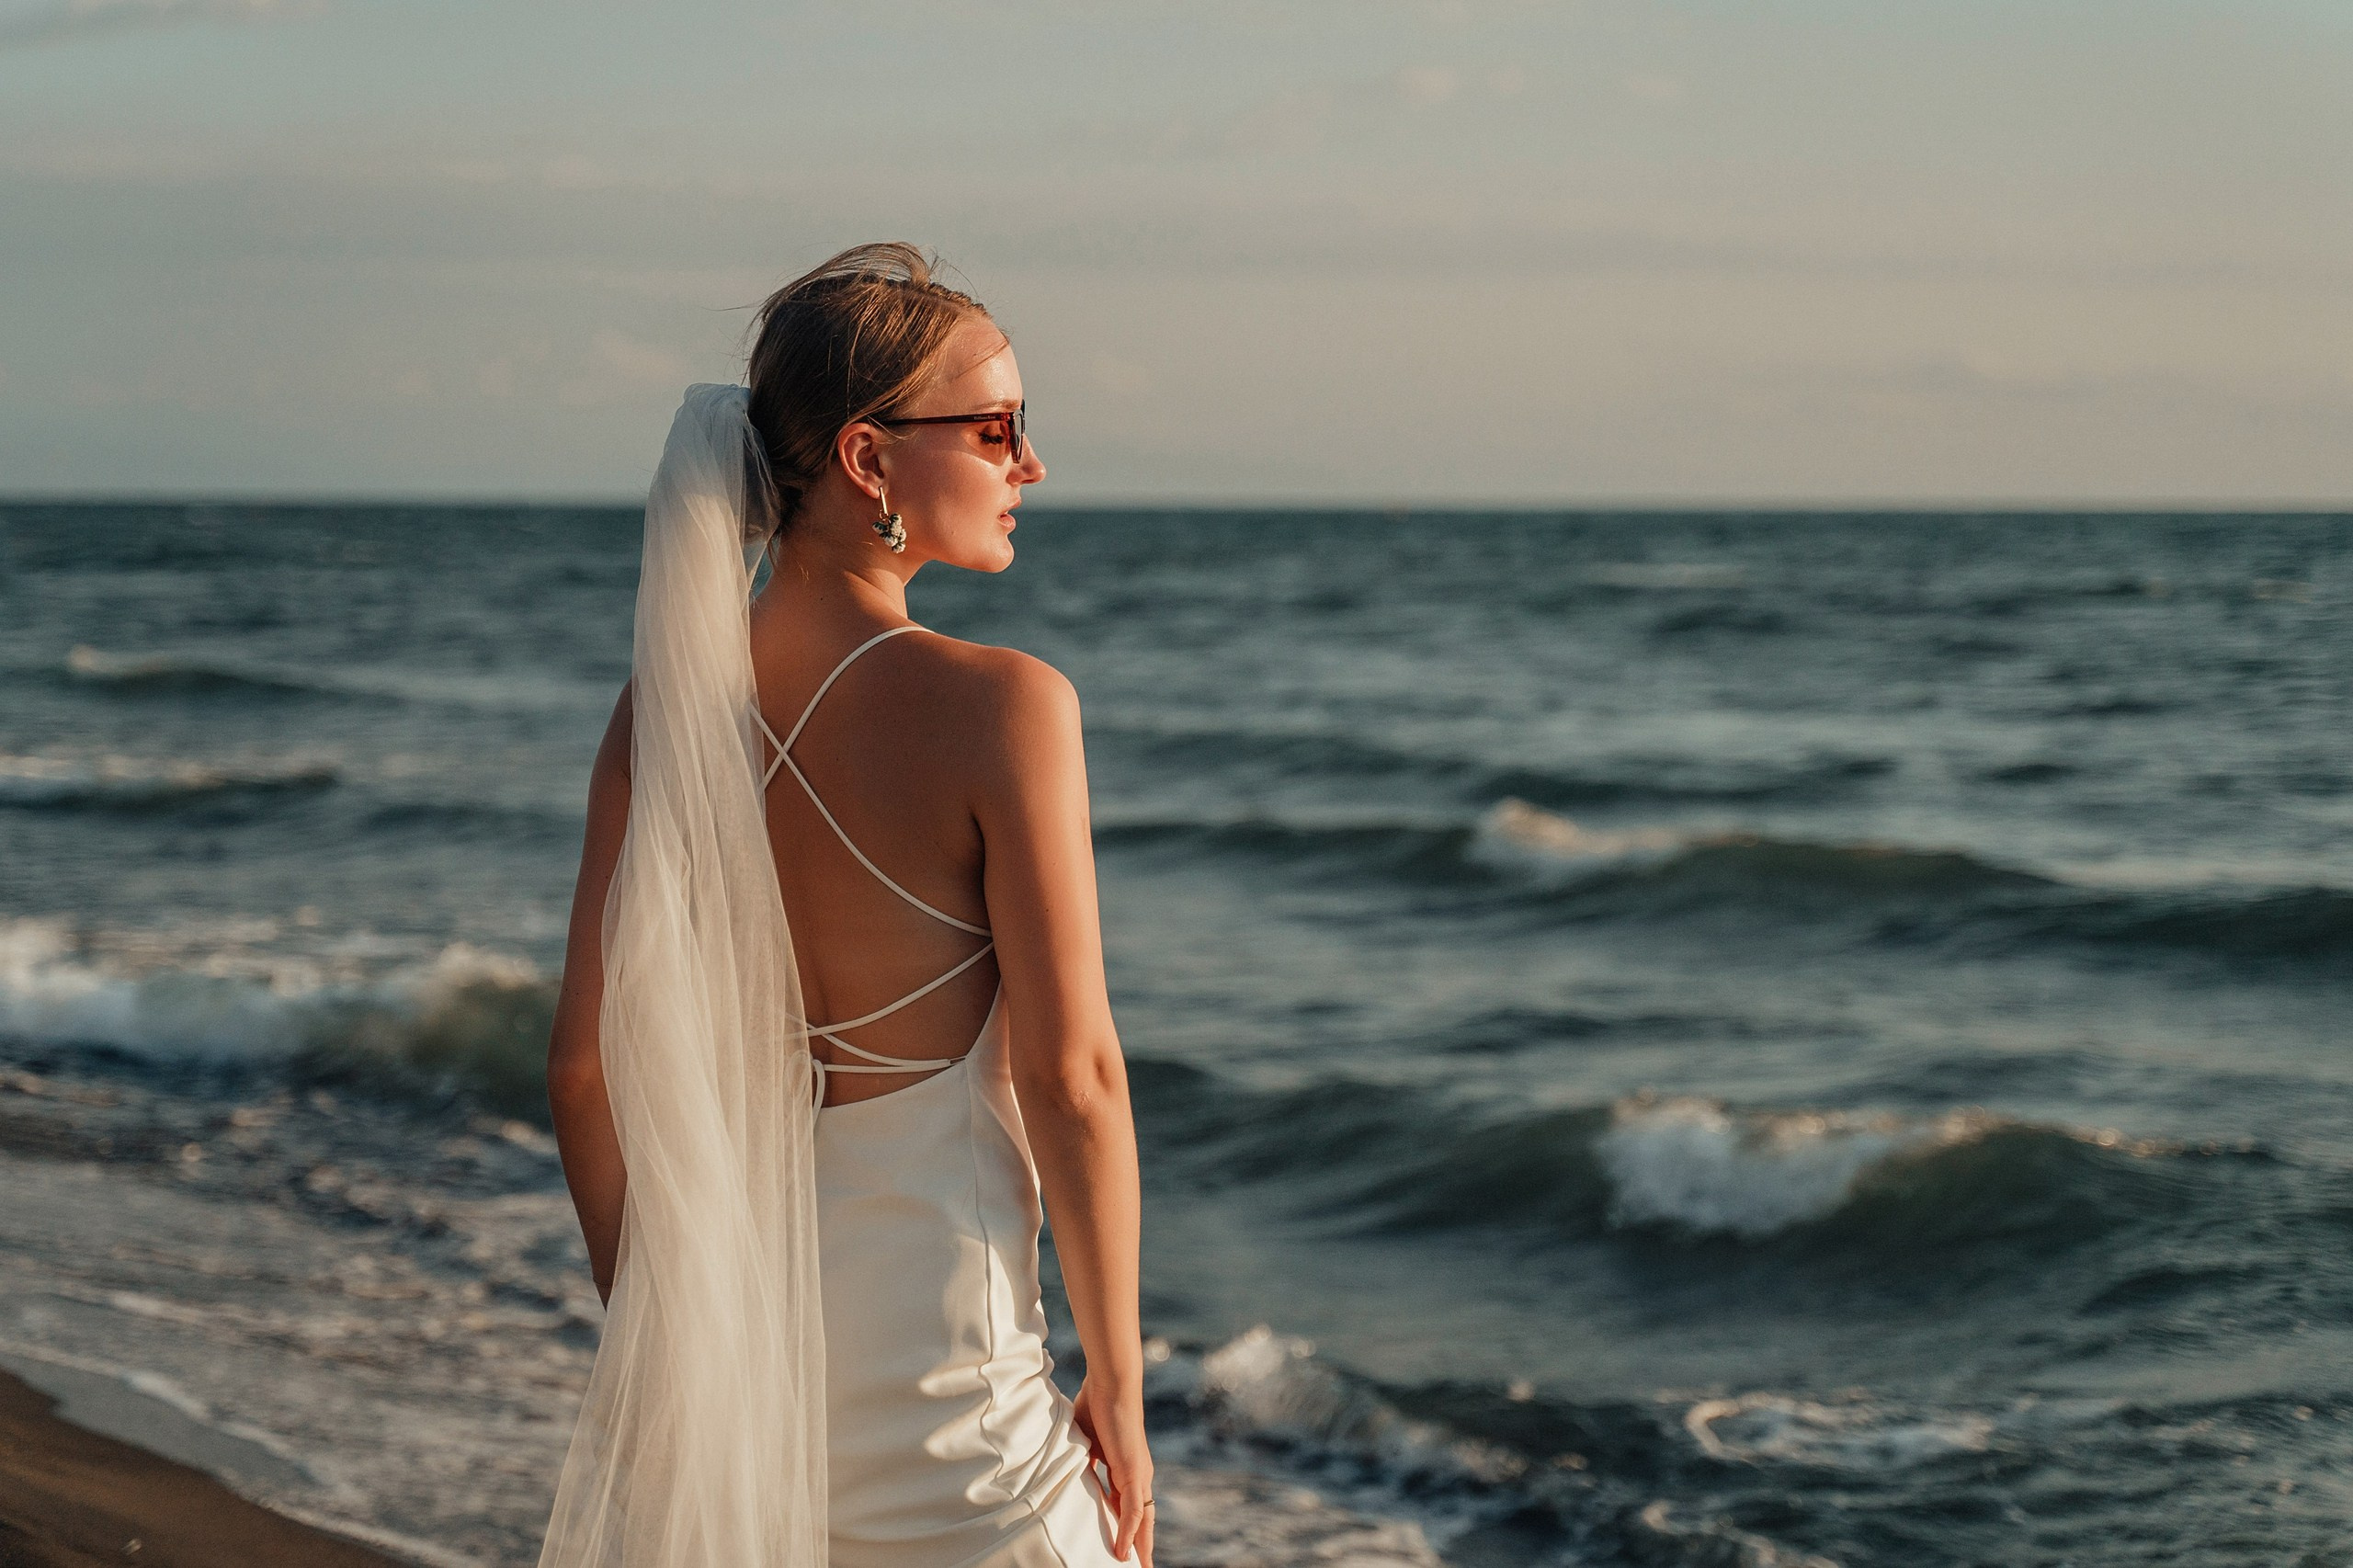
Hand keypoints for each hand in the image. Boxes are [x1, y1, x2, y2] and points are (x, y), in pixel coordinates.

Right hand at [1070, 1375, 1153, 1567]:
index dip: (1126, 1528)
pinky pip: (1133, 1512)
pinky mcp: (1135, 1473)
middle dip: (1141, 1545)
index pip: (1128, 1506)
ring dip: (1139, 1547)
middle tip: (1141, 1567)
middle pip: (1142, 1519)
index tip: (1121, 1549)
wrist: (1110, 1383)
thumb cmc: (1096, 1403)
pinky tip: (1122, 1553)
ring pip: (1142, 1521)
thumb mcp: (1085, 1440)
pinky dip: (1128, 1534)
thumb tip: (1073, 1471)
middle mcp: (1138, 1474)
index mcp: (1126, 1467)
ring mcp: (1139, 1475)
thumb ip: (1085, 1459)